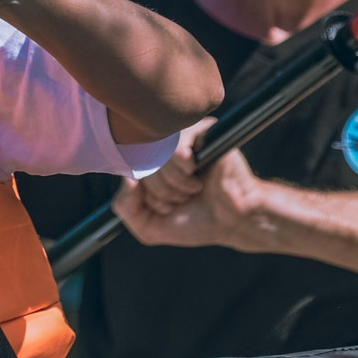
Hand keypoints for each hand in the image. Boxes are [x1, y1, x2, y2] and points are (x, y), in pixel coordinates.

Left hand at [111, 143, 273, 250]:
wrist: (232, 220)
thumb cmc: (195, 221)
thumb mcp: (148, 226)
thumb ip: (124, 207)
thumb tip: (127, 177)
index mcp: (150, 167)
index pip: (128, 173)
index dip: (146, 196)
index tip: (166, 206)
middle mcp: (163, 150)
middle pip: (142, 167)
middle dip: (162, 194)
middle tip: (184, 199)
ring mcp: (182, 139)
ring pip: (158, 157)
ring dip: (176, 184)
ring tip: (195, 189)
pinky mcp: (201, 131)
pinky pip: (177, 146)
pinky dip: (184, 169)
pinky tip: (198, 174)